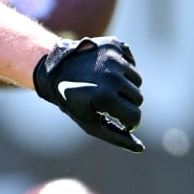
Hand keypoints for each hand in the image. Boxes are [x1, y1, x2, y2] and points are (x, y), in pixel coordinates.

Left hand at [33, 37, 143, 151]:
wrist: (54, 70)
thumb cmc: (72, 101)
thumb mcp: (89, 122)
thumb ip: (115, 136)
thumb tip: (140, 148)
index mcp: (106, 97)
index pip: (135, 116)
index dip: (130, 123)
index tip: (122, 122)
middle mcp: (112, 76)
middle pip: (138, 98)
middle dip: (127, 104)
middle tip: (109, 103)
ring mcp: (114, 58)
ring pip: (137, 80)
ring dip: (126, 86)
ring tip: (107, 87)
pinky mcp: (115, 45)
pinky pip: (131, 62)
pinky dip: (123, 69)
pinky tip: (106, 71)